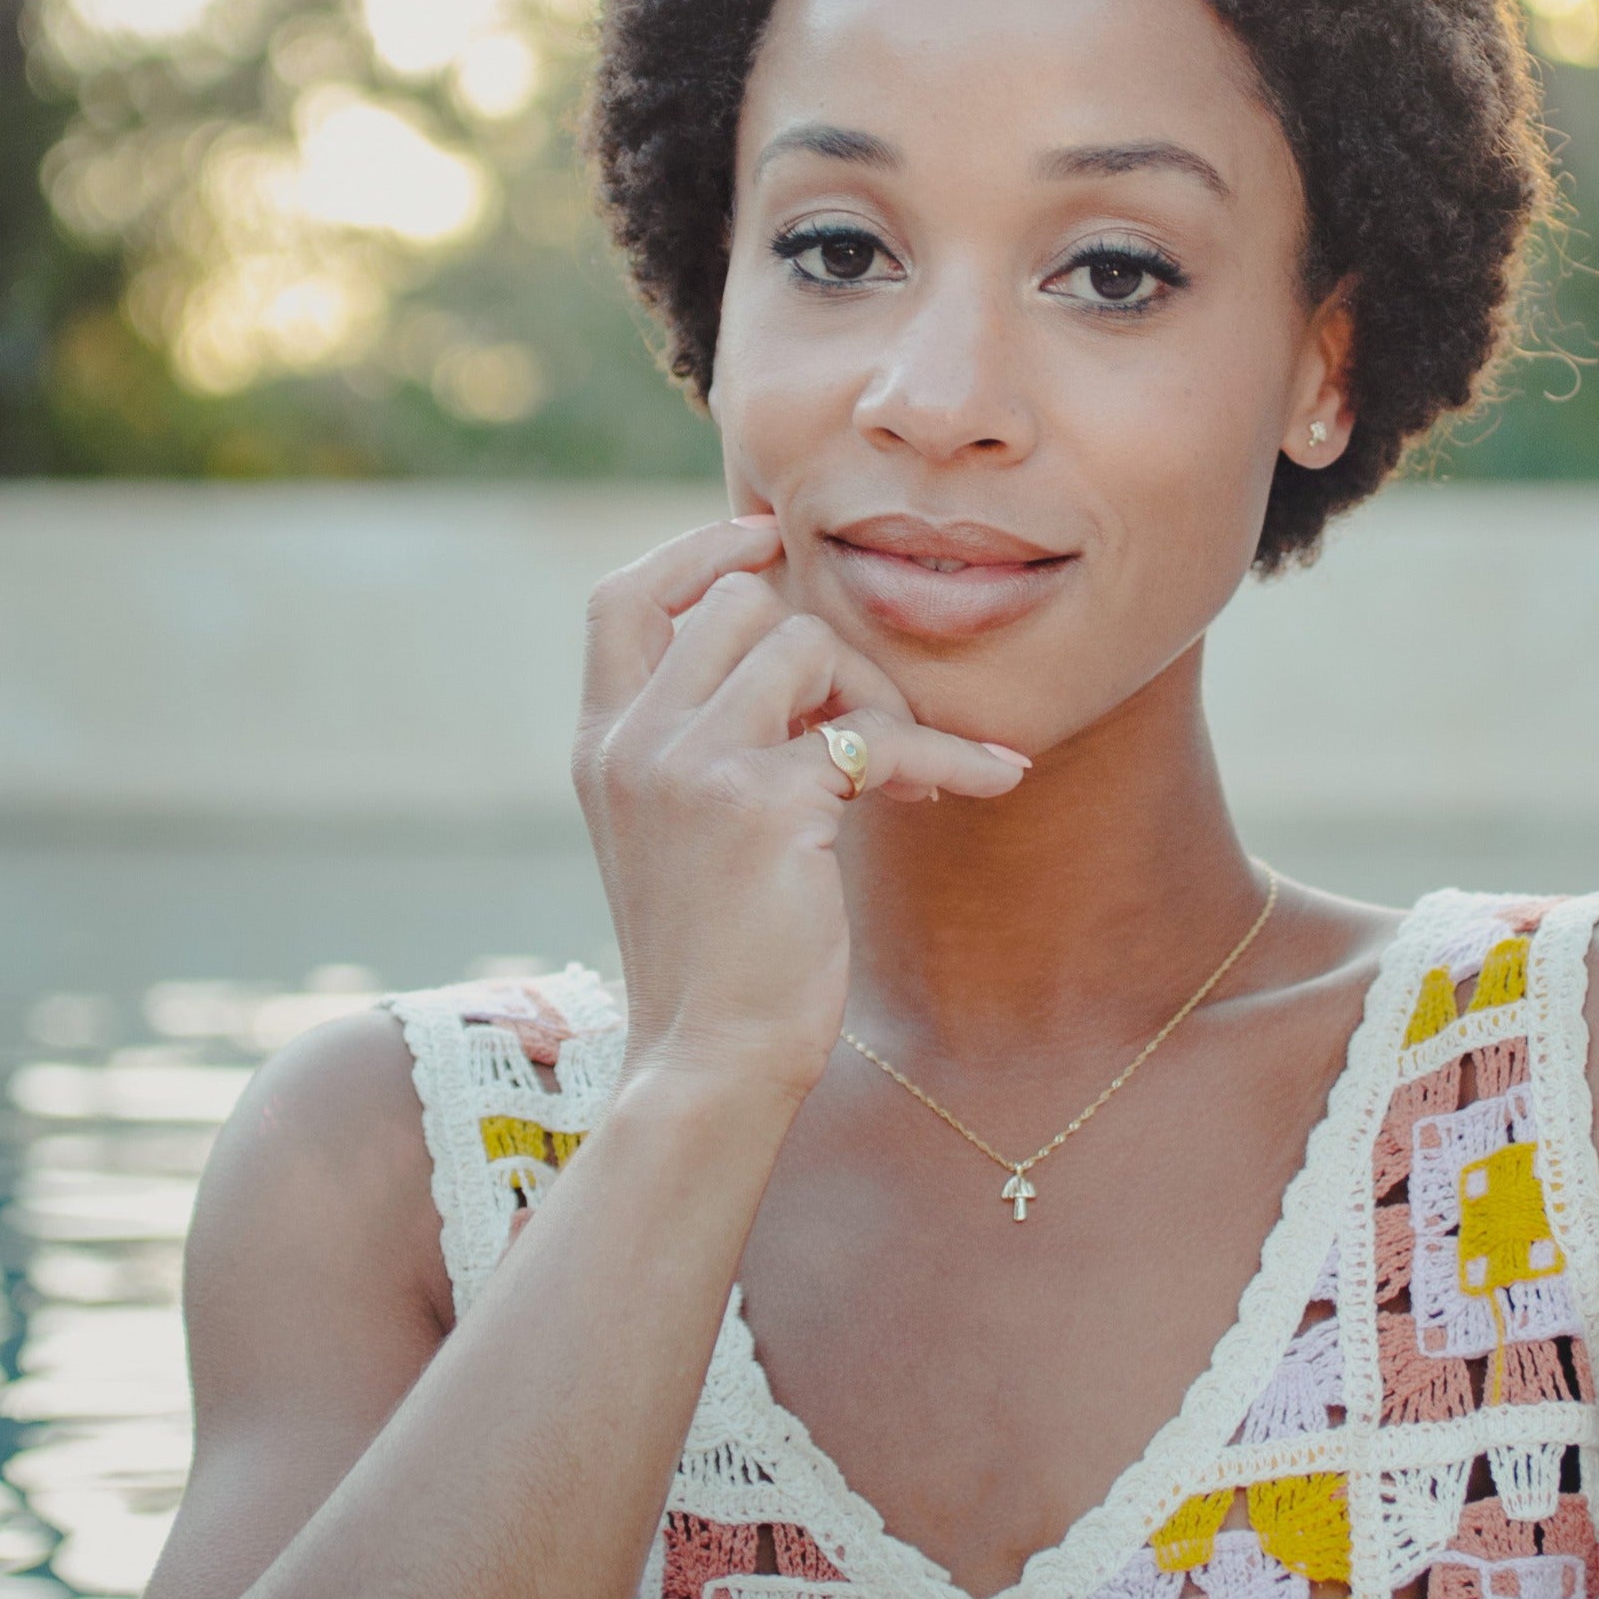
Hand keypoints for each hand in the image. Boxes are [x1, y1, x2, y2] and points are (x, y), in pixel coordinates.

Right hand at [572, 517, 1027, 1103]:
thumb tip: (800, 653)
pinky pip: (880, 739)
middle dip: (825, 648)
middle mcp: (633, 744)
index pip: (622, 598)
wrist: (708, 1058)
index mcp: (601, 746)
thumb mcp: (681, 832)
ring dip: (878, 700)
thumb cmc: (715, 953)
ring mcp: (690, 768)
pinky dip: (951, 758)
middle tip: (866, 726)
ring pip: (809, 646)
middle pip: (742, 606)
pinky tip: (997, 778)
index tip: (761, 539)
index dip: (694, 553)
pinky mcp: (763, 806)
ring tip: (899, 777)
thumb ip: (707, 740)